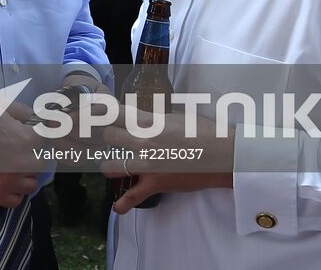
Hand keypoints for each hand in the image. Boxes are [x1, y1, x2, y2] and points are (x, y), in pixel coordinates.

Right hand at [0, 98, 46, 206]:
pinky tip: (8, 180)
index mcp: (26, 140)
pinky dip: (16, 192)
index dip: (41, 131)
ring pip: (32, 184)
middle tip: (23, 144)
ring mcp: (8, 182)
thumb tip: (34, 117)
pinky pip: (15, 200)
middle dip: (36, 152)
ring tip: (16, 163)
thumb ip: (22, 111)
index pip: (48, 138)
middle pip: (42, 162)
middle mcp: (22, 164)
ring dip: (28, 173)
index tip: (33, 129)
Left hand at [99, 103, 234, 212]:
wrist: (221, 155)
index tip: (99, 114)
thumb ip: (155, 118)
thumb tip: (143, 119)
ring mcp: (147, 164)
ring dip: (109, 165)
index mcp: (150, 121)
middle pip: (110, 137)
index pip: (116, 113)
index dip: (105, 114)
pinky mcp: (155, 183)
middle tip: (112, 141)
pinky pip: (133, 197)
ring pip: (111, 165)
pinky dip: (123, 204)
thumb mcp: (176, 117)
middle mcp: (144, 140)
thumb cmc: (202, 131)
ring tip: (111, 165)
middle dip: (109, 138)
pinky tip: (117, 206)